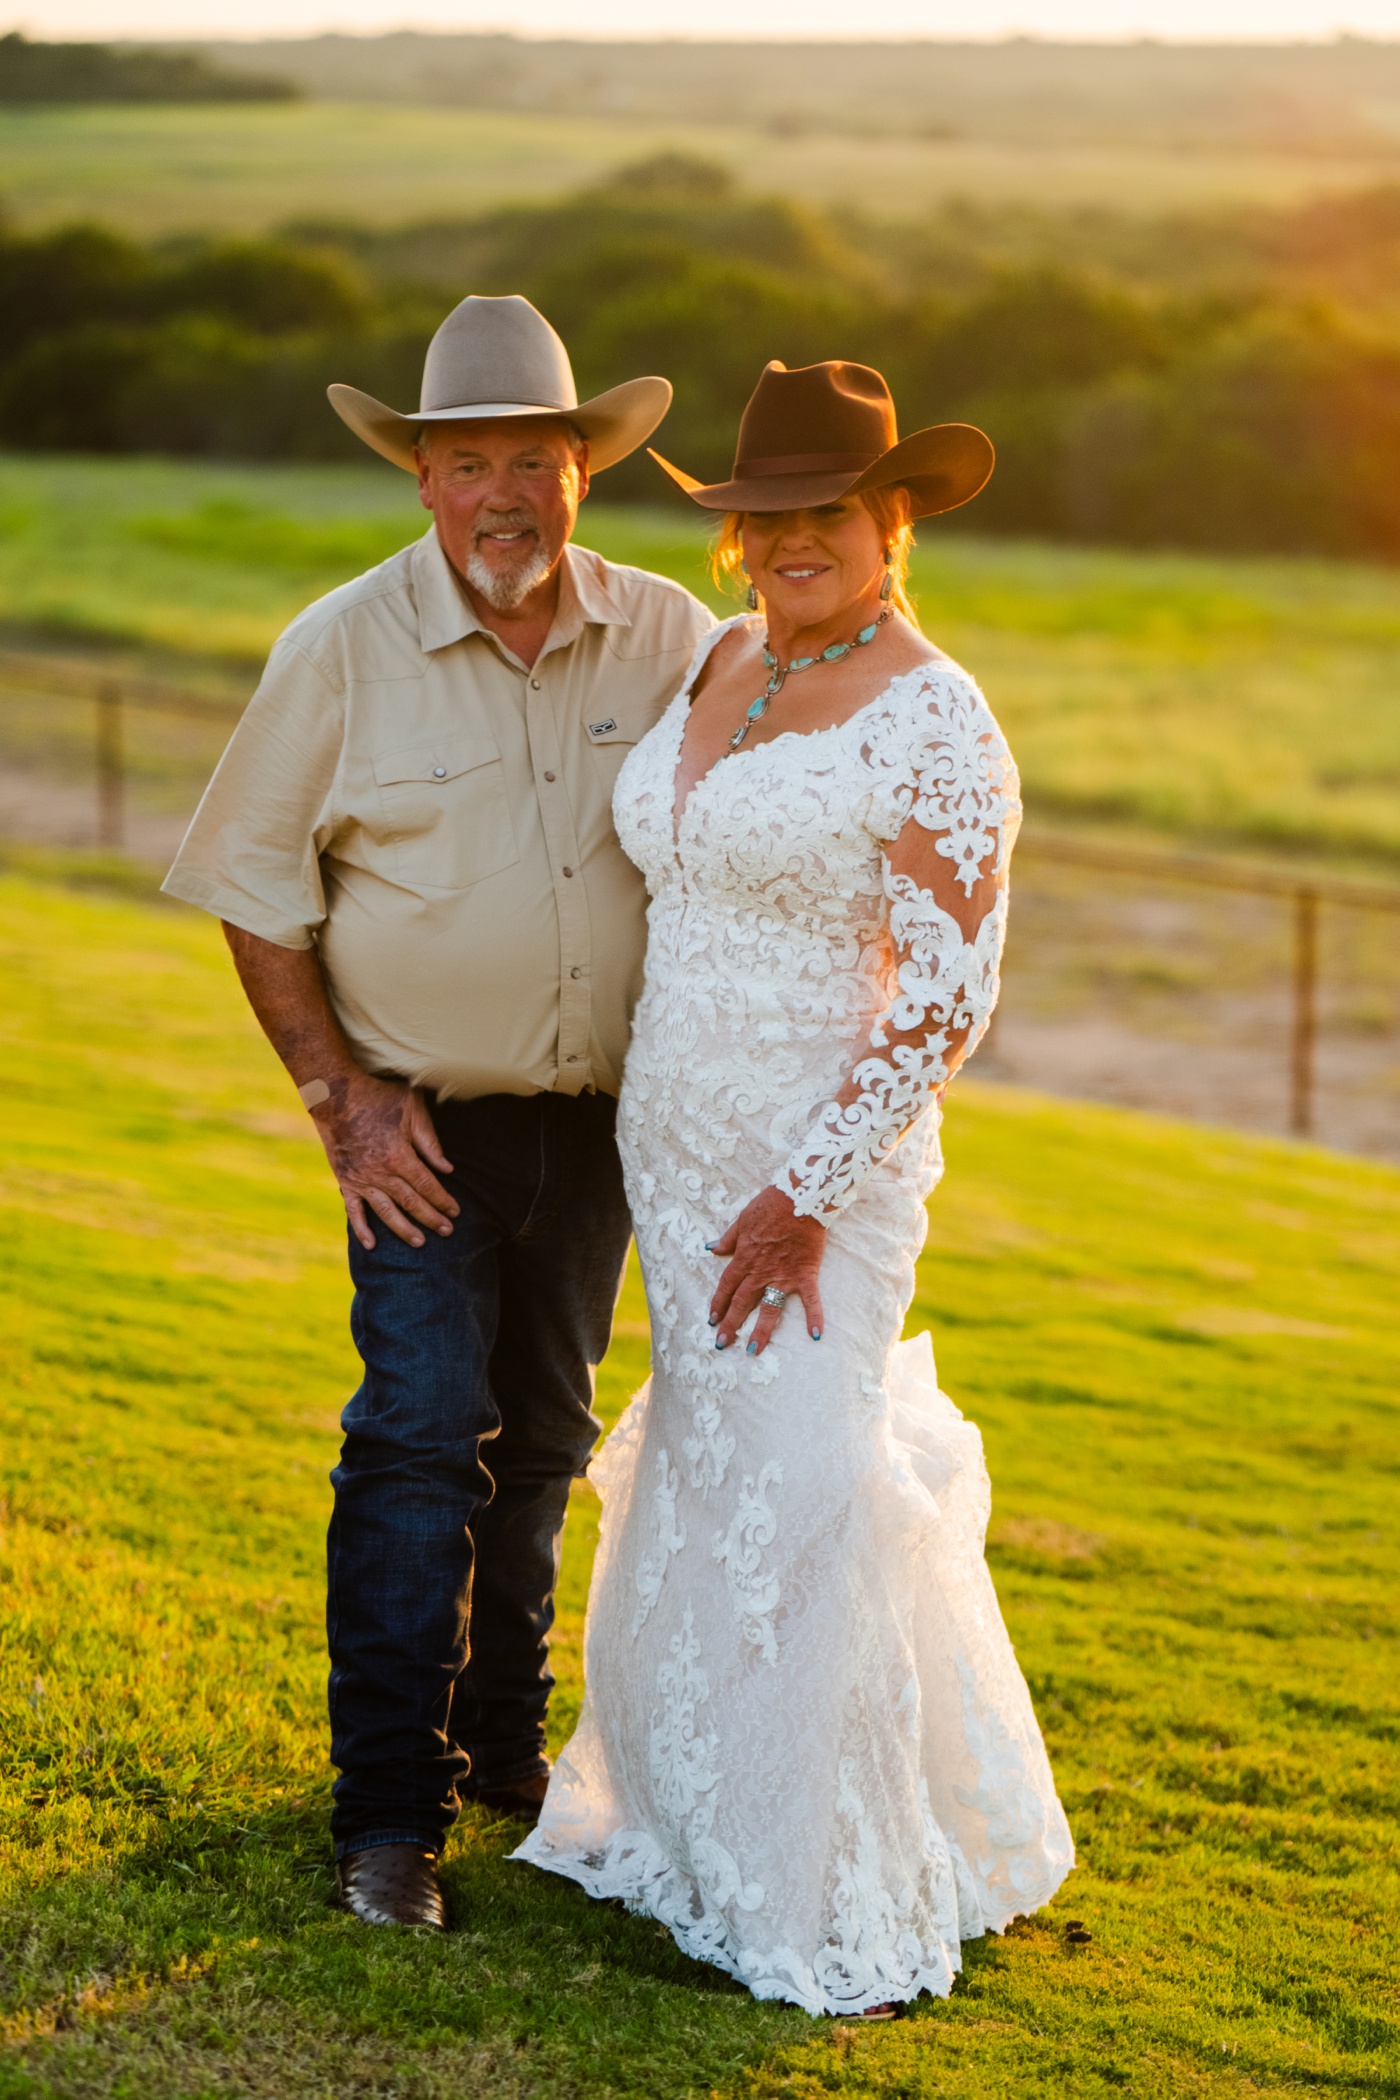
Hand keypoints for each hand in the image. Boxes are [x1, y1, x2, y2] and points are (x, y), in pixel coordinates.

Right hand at [312, 1072, 458, 1250]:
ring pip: (386, 1212)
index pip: (427, 1186)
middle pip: (411, 1202)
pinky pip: (353, 1210)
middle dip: (431, 1219)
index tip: (455, 1212)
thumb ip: (430, 1141)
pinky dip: (361, 1228)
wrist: (335, 1093)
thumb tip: (447, 1169)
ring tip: (419, 1243)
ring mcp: (360, 1179)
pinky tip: (371, 1245)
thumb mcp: (412, 1109)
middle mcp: (380, 1173)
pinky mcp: (344, 1179)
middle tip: (446, 1232)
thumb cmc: (378, 1096)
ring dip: (403, 1230)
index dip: (443, 1200)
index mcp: (399, 1155)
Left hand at [707, 1185, 826, 1355]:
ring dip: (761, 1330)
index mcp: (744, 1258)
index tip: (712, 1319)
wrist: (800, 1199)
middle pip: (743, 1302)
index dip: (718, 1304)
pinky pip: (811, 1300)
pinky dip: (814, 1317)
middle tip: (722, 1344)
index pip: (727, 1286)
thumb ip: (728, 1238)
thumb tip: (712, 1249)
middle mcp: (761, 1271)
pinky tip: (815, 1336)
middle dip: (731, 1324)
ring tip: (753, 1350)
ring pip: (770, 1308)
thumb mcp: (742, 1219)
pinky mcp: (805, 1274)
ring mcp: (783, 1275)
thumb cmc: (770, 1205)